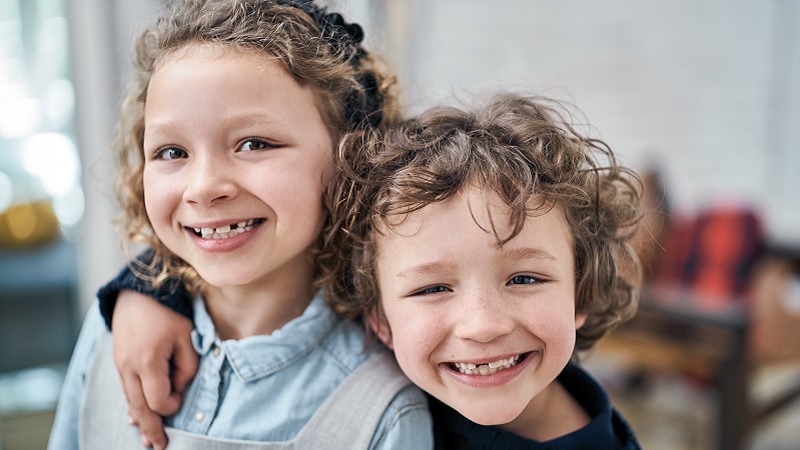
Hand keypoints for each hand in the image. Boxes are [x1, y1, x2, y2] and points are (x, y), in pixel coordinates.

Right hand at [112, 290, 197, 449]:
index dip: (172, 405)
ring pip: (129, 399)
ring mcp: (120, 364)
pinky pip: (125, 388)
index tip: (180, 400)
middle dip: (150, 427)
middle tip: (158, 446)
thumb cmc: (168, 311)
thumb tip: (179, 390)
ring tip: (147, 438)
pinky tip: (134, 417)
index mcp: (148, 360)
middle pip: (138, 406)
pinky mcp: (118, 361)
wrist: (137, 291)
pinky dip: (132, 403)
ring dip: (139, 419)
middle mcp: (129, 366)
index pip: (158, 399)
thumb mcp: (187, 335)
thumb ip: (187, 366)